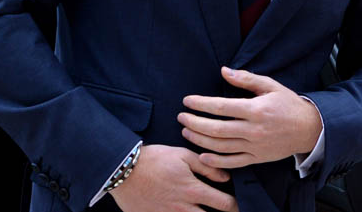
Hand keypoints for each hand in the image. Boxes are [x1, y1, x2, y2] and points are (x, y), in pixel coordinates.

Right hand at [109, 144, 236, 211]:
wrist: (123, 171)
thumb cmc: (154, 160)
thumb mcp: (184, 155)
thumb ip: (207, 167)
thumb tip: (226, 177)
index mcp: (193, 190)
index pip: (224, 204)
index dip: (235, 205)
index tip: (238, 204)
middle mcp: (183, 208)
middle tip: (228, 211)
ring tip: (206, 211)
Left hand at [179, 67, 322, 168]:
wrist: (308, 129)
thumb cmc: (288, 104)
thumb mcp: (271, 86)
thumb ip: (246, 79)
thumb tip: (224, 71)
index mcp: (256, 109)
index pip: (222, 107)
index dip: (201, 104)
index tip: (187, 101)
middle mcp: (254, 130)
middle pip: (216, 129)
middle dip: (194, 123)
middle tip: (181, 117)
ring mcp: (254, 146)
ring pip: (221, 146)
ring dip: (200, 140)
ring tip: (186, 132)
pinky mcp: (257, 158)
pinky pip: (232, 163)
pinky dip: (215, 161)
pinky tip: (202, 155)